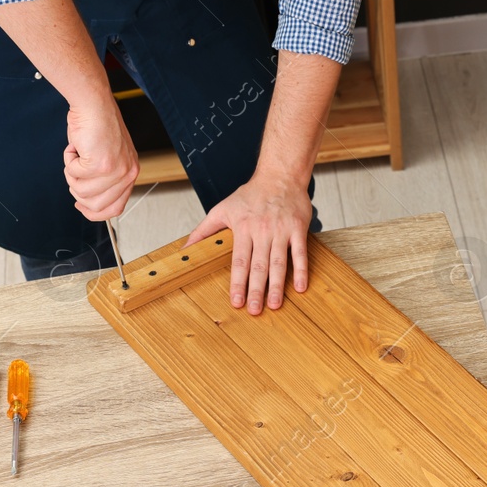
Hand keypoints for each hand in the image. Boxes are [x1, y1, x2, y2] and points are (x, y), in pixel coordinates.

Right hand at [62, 97, 137, 219]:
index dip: (95, 211)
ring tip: (77, 155)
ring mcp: (114, 171)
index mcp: (130, 172)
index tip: (82, 205)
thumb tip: (88, 201)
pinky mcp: (100, 164)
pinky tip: (76, 147)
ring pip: (81, 191)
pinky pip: (73, 175)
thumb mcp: (109, 157)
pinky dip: (68, 160)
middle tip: (76, 170)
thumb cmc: (97, 125)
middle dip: (78, 190)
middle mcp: (127, 173)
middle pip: (96, 205)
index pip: (115, 208)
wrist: (94, 104)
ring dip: (72, 173)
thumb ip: (105, 180)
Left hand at [185, 172, 311, 313]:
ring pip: (278, 262)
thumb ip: (203, 231)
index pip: (239, 261)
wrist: (279, 175)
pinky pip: (299, 253)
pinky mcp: (298, 229)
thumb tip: (185, 250)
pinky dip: (301, 271)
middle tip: (255, 311)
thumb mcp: (222, 209)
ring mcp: (281, 230)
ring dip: (277, 286)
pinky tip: (300, 287)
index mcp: (243, 228)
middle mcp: (262, 231)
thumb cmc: (250, 194)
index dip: (237, 283)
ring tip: (275, 305)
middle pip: (258, 265)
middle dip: (256, 290)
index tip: (236, 302)